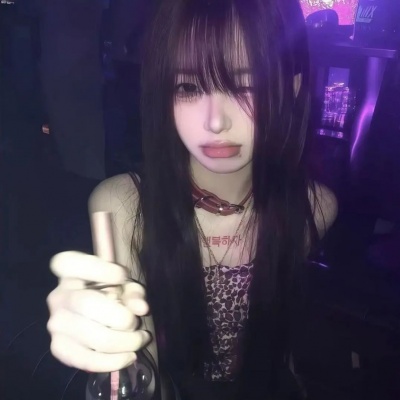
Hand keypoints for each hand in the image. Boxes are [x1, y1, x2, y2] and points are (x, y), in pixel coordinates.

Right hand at [47, 251, 150, 372]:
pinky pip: (85, 359)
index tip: (122, 276)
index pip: (68, 263)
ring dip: (123, 342)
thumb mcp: (126, 285)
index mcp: (68, 272)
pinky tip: (129, 356)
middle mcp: (57, 296)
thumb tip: (140, 308)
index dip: (97, 268)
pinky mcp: (59, 347)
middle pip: (85, 304)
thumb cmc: (113, 292)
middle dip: (120, 316)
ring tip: (140, 340)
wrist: (97, 316)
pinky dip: (112, 361)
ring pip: (90, 336)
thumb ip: (134, 292)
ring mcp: (56, 323)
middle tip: (136, 322)